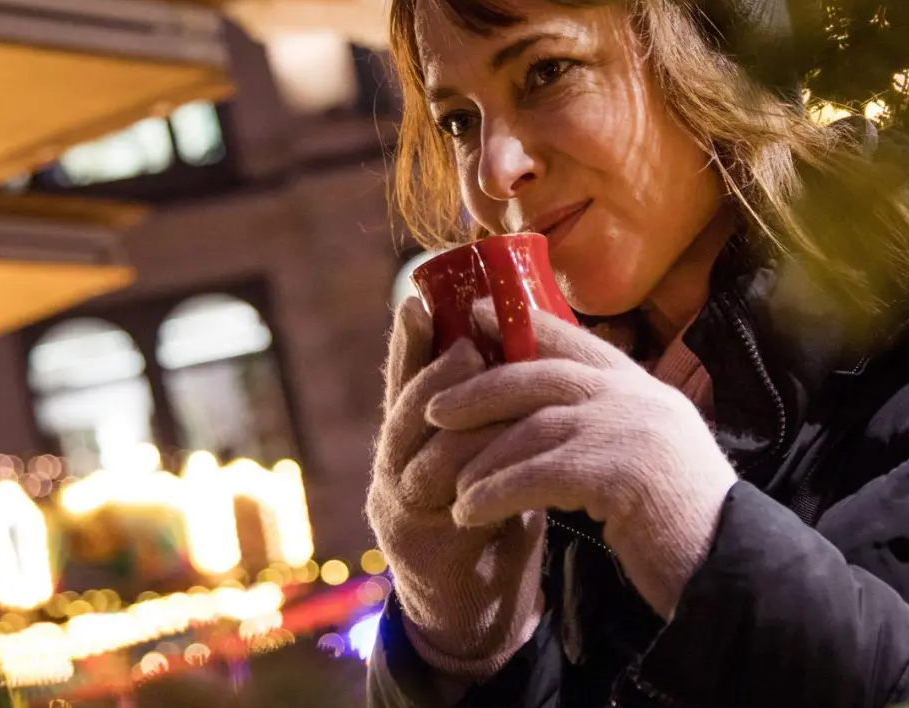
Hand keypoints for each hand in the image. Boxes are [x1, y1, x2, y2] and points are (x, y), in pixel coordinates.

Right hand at [365, 298, 545, 677]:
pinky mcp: (418, 547)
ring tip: (489, 394)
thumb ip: (487, 412)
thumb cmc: (488, 520)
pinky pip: (445, 502)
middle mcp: (389, 471)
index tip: (418, 297)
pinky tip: (501, 458)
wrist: (475, 610)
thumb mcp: (485, 458)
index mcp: (406, 444)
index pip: (402, 382)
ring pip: (422, 456)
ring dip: (460, 422)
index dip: (407, 342)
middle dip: (435, 374)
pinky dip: (475, 476)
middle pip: (404, 413)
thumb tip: (519, 338)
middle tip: (469, 342)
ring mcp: (397, 511)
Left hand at [426, 301, 738, 619]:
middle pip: (541, 375)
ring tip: (450, 484)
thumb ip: (612, 425)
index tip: (475, 316)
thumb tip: (554, 415)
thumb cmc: (686, 522)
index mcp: (645, 388)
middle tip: (433, 408)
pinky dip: (496, 492)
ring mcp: (630, 430)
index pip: (574, 340)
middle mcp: (638, 397)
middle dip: (480, 390)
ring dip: (482, 458)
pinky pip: (536, 474)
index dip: (521, 325)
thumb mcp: (651, 455)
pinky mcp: (619, 473)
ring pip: (533, 427)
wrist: (730, 566)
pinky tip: (469, 512)